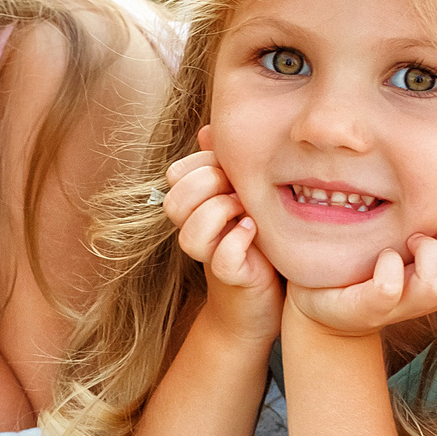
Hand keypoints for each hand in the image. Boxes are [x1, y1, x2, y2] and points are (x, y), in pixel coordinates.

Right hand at [161, 141, 281, 342]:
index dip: (204, 165)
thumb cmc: (258, 243)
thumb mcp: (245, 195)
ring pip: (189, 233)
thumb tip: (207, 132)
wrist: (261, 304)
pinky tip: (254, 233)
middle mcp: (198, 230)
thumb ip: (227, 166)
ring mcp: (211, 256)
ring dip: (219, 214)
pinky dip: (237, 242)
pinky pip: (222, 258)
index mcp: (197, 206)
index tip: (235, 172)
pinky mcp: (232, 278)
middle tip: (238, 190)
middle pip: (175, 199)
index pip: (178, 173)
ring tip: (247, 214)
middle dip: (208, 184)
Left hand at [287, 228, 436, 338]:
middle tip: (422, 236)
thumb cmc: (376, 262)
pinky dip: (388, 268)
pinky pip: (390, 288)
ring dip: (425, 253)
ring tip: (405, 244)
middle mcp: (431, 296)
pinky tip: (381, 258)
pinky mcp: (367, 308)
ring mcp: (401, 306)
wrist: (328, 300)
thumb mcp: (417, 240)